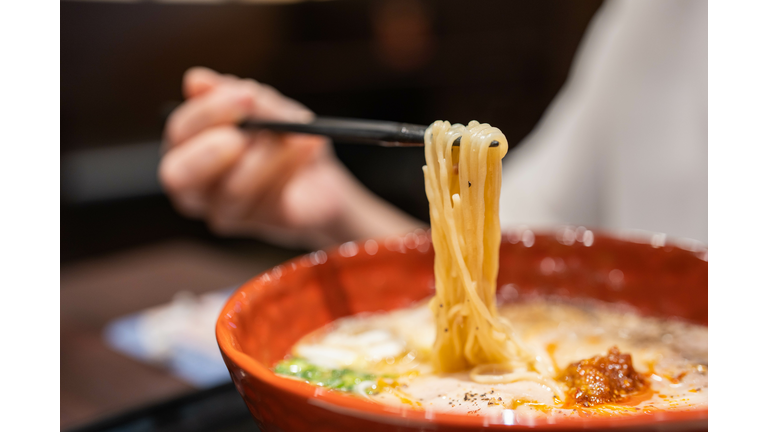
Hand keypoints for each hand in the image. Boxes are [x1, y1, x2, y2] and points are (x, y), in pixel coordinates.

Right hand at [160, 67, 421, 247]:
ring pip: (233, 189)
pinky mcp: (261, 225)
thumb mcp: (268, 108)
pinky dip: (292, 167)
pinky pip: (270, 200)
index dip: (208, 112)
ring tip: (297, 135)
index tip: (244, 95)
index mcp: (188, 149)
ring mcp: (225, 212)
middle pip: (178, 176)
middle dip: (210, 150)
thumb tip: (195, 80)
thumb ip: (236, 96)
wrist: (322, 178)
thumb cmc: (283, 137)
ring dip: (268, 156)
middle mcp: (195, 187)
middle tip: (243, 134)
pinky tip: (309, 147)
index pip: (179, 132)